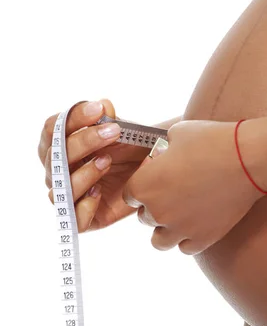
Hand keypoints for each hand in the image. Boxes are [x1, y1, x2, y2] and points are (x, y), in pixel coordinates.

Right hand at [38, 99, 149, 232]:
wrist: (157, 176)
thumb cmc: (133, 152)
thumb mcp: (125, 132)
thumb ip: (112, 120)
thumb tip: (105, 106)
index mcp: (61, 147)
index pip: (51, 130)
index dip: (71, 118)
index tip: (99, 109)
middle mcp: (59, 172)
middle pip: (55, 156)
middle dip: (84, 141)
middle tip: (114, 131)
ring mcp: (70, 196)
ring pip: (60, 188)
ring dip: (83, 172)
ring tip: (107, 161)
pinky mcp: (85, 219)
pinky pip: (74, 219)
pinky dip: (84, 205)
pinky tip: (100, 191)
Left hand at [122, 119, 262, 254]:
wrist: (248, 159)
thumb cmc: (212, 140)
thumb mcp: (176, 134)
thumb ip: (161, 150)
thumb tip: (162, 156)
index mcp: (144, 185)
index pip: (130, 195)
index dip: (143, 186)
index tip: (156, 180)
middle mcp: (157, 211)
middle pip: (144, 217)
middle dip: (155, 206)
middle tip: (174, 193)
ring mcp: (179, 228)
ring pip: (160, 241)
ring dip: (166, 229)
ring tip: (180, 215)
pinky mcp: (203, 238)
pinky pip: (185, 248)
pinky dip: (187, 239)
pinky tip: (197, 224)